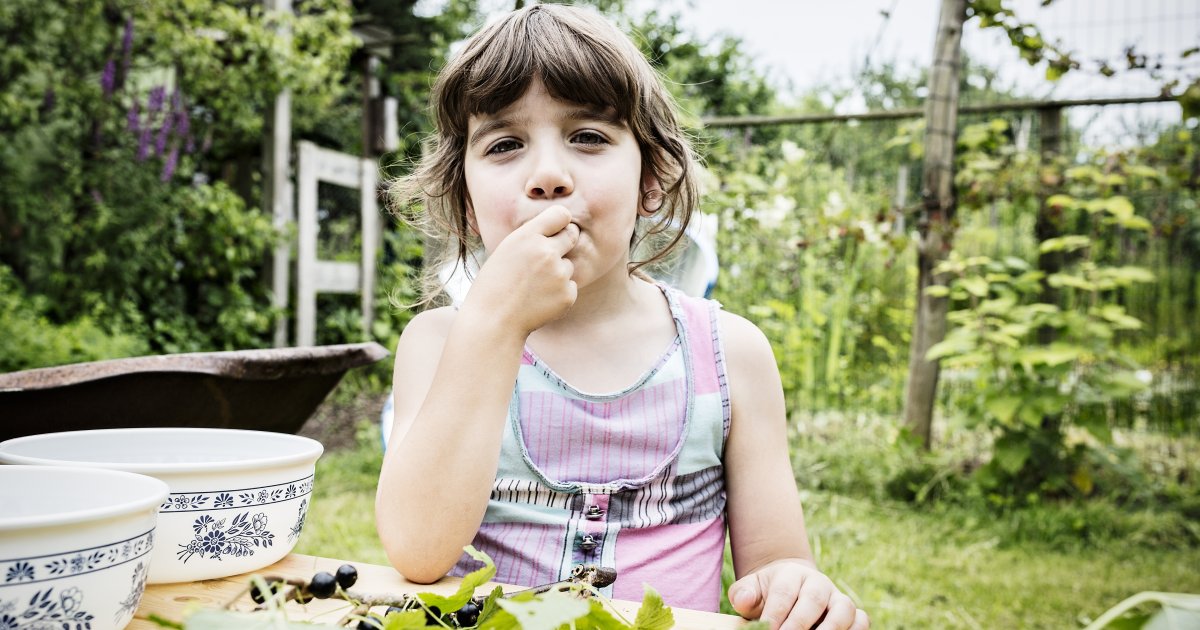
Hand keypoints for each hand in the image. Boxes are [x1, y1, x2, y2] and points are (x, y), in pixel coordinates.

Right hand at [464, 205, 579, 335]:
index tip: (555, 231)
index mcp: (528, 236)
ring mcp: (559, 274)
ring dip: (558, 273)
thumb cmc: (495, 285)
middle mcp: (547, 252)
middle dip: (564, 244)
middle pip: (572, 235)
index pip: (561, 214)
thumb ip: (532, 237)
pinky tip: (539, 301)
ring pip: (569, 265)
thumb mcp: (507, 250)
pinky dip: (559, 293)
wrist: (493, 321)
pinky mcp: (568, 295)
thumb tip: (560, 229)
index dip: (560, 223)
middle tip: (545, 260)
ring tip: (533, 288)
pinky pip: (571, 287)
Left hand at [727, 559, 868, 629]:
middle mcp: (819, 583)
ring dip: (831, 629)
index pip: (784, 592)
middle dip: (799, 624)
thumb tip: (744, 600)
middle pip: (814, 600)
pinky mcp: (853, 614)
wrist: (790, 589)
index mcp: (792, 574)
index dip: (774, 614)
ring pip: (844, 609)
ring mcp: (838, 598)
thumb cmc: (767, 595)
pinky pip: (862, 620)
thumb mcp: (752, 589)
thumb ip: (745, 594)